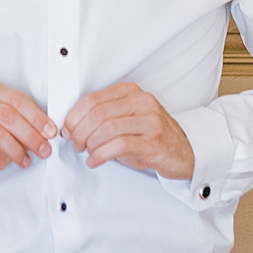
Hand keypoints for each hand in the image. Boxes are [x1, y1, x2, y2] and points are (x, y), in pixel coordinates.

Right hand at [0, 82, 57, 182]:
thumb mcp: (1, 126)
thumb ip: (21, 123)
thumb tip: (46, 132)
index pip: (16, 99)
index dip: (37, 116)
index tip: (51, 132)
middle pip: (7, 115)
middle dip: (30, 135)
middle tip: (43, 149)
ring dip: (15, 149)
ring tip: (24, 161)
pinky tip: (1, 165)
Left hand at [63, 82, 194, 177]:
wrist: (184, 151)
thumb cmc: (150, 136)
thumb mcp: (127, 119)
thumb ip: (104, 117)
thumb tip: (72, 125)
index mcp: (131, 92)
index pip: (93, 99)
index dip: (74, 115)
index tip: (67, 128)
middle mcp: (142, 102)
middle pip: (98, 113)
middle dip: (79, 131)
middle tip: (75, 143)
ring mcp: (150, 120)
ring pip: (107, 128)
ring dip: (89, 143)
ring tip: (86, 152)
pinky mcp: (154, 141)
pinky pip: (119, 145)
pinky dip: (101, 155)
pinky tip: (95, 160)